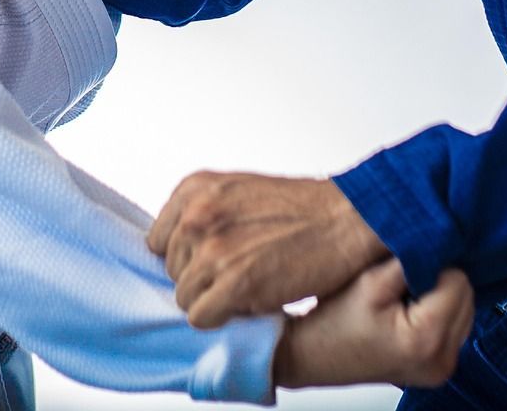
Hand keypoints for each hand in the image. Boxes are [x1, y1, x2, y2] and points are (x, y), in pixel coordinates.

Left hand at [147, 172, 386, 326]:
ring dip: (215, 300)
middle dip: (203, 279)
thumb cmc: (302, 210)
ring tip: (250, 285)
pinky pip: (201, 318)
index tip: (215, 261)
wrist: (347, 219)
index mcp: (194, 189)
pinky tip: (252, 302)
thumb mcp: (239, 193)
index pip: (159, 242)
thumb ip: (205, 215)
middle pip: (172, 272)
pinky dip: (224, 318)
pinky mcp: (233, 282)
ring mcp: (213, 249)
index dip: (188, 258)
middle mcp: (196, 215)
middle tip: (242, 271)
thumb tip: (179, 254)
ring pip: (185, 298)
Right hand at [273, 260, 471, 389]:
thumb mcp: (370, 281)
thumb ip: (410, 258)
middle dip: (440, 282)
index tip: (406, 266)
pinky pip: (455, 328)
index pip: (459, 281)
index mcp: (427, 338)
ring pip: (464, 311)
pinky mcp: (438, 369)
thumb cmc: (334, 321)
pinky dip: (438, 314)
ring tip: (404, 298)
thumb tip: (439, 238)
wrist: (311, 355)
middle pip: (467, 297)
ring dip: (441, 298)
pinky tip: (409, 312)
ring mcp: (442, 369)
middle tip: (403, 281)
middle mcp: (442, 360)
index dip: (434, 265)